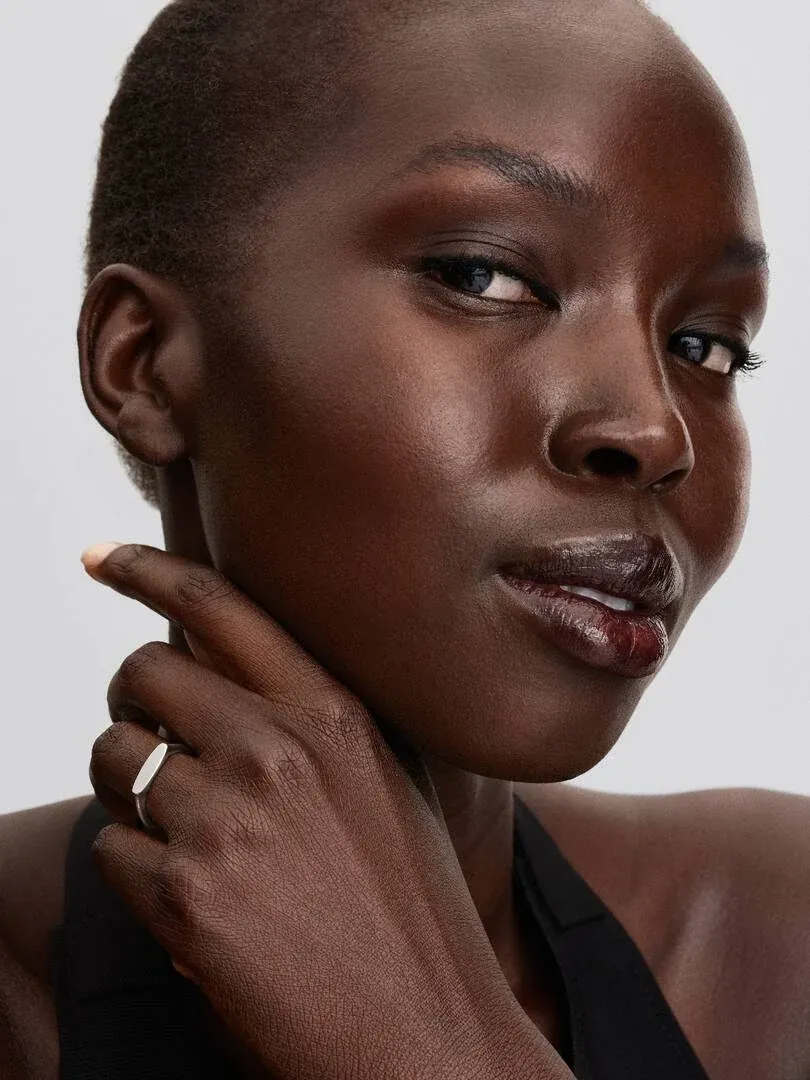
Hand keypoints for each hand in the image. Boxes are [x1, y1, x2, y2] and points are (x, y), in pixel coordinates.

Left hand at [86, 543, 571, 1079]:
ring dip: (130, 788)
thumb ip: (315, 713)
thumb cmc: (410, 902)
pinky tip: (195, 900)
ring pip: (114, 757)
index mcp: (334, 710)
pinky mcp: (184, 895)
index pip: (217, 605)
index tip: (98, 556)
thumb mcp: (387, 779)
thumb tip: (225, 667)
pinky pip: (111, 848)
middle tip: (154, 736)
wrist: (423, 1028)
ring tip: (186, 832)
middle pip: (143, 671)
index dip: (145, 567)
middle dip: (133, 700)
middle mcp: (277, 747)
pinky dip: (137, 869)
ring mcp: (227, 819)